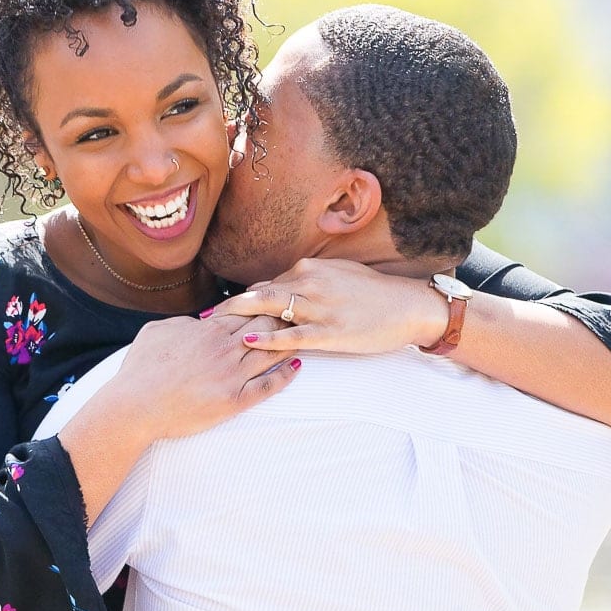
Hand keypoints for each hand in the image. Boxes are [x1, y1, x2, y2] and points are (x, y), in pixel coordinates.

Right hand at [103, 313, 298, 441]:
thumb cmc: (141, 369)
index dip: (263, 303)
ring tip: (306, 336)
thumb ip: (184, 323)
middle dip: (283, 317)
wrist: (136, 405)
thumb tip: (198, 322)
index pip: (246, 310)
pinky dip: (285, 374)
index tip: (277, 299)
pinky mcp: (234, 401)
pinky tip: (296, 366)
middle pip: (265, 326)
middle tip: (299, 312)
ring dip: (289, 342)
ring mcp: (232, 375)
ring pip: (271, 353)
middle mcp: (225, 349)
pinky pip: (268, 385)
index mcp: (208, 330)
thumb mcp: (158, 331)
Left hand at [208, 258, 448, 354]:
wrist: (408, 307)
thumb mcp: (338, 276)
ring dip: (239, 320)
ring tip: (212, 330)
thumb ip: (308, 281)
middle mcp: (310, 283)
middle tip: (202, 320)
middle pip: (259, 294)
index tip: (219, 311)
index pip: (267, 285)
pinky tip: (249, 341)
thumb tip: (283, 288)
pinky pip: (293, 334)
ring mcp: (319, 307)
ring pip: (271, 310)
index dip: (242, 300)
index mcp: (309, 269)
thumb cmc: (373, 294)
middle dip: (228, 308)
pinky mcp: (330, 331)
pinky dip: (269, 337)